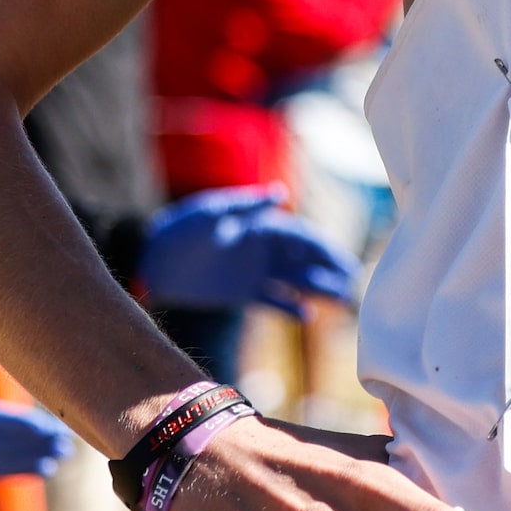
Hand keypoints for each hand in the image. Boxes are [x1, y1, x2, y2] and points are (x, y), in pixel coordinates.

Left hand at [141, 185, 360, 311]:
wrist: (155, 259)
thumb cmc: (183, 229)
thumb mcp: (213, 213)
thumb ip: (247, 206)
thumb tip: (280, 194)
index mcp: (261, 226)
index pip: (300, 237)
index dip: (323, 249)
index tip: (344, 262)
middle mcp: (263, 249)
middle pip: (305, 260)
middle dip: (330, 269)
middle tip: (355, 282)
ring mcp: (255, 272)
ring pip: (295, 281)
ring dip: (319, 289)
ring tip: (345, 302)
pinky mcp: (243, 293)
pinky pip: (273, 300)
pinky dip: (290, 307)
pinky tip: (307, 316)